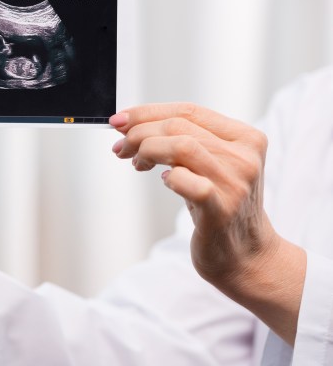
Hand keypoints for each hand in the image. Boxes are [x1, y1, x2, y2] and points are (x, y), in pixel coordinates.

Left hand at [110, 103, 305, 343]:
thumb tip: (132, 125)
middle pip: (179, 126)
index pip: (188, 110)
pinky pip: (187, 182)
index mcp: (245, 138)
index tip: (120, 120)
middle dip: (139, 132)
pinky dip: (169, 177)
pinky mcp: (222, 209)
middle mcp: (244, 156)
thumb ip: (183, 142)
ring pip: (181, 146)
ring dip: (146, 150)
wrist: (246, 255)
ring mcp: (235, 183)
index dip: (148, 112)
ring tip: (136, 163)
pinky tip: (165, 182)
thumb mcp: (210, 167)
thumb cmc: (220, 206)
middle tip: (120, 147)